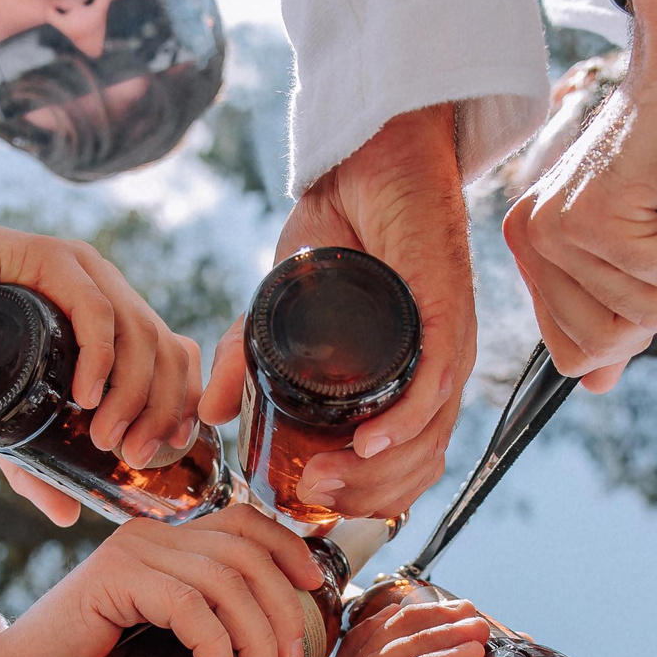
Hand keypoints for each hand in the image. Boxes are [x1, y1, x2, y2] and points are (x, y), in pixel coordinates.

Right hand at [0, 139, 203, 513]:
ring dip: (132, 393)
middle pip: (165, 349)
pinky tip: (88, 394)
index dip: (180, 405)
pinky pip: (94, 307)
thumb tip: (66, 516)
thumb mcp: (3, 413)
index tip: (164, 451)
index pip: (173, 358)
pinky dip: (101, 355)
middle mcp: (106, 292)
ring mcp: (82, 272)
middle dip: (160, 410)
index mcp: (111, 320)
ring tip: (103, 437)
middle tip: (133, 455)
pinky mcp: (50, 258)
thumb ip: (33, 461)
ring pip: (138, 332)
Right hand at [0, 504, 322, 656]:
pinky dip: (214, 641)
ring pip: (223, 579)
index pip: (246, 525)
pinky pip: (184, 602)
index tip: (315, 595)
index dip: (289, 551)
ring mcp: (130, 552)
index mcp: (169, 546)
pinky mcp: (111, 579)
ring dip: (256, 634)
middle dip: (281, 610)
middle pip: (245, 554)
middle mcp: (152, 537)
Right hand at [198, 105, 473, 519]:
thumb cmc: (341, 227)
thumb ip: (244, 355)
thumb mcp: (280, 305)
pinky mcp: (448, 315)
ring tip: (323, 480)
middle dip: (363, 498)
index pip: (400, 467)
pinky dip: (403, 425)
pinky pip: (434, 387)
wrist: (374, 154)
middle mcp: (436, 372)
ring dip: (376, 473)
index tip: (304, 501)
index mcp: (407, 381)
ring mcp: (448, 347)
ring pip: (428, 438)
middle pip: (415, 467)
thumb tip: (207, 412)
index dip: (360, 498)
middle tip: (306, 496)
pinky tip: (367, 444)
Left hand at [503, 0, 656, 386]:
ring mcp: (560, 225)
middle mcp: (534, 239)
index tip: (651, 281)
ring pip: (642, 311)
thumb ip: (609, 310)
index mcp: (532, 249)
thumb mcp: (633, 243)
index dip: (625, 334)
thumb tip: (596, 386)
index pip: (570, 355)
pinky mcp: (598, 209)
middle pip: (607, 341)